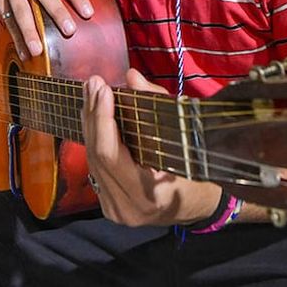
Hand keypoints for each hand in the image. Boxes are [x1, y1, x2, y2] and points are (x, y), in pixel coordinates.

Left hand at [82, 69, 221, 226]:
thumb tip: (131, 77)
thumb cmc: (195, 175)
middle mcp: (127, 207)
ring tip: (91, 94)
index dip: (102, 119)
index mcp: (149, 195)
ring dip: (90, 124)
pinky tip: (94, 117)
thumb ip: (157, 104)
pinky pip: (95, 168)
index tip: (103, 89)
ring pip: (91, 160)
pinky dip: (94, 140)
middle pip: (96, 155)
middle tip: (93, 83)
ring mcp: (115, 210)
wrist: (195, 209)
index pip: (111, 155)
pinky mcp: (108, 206)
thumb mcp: (185, 138)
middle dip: (93, 114)